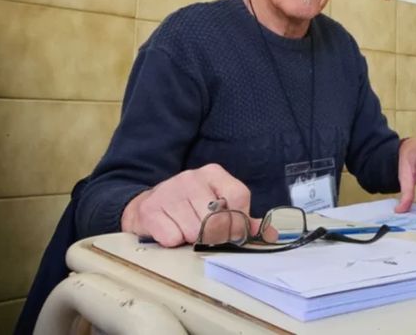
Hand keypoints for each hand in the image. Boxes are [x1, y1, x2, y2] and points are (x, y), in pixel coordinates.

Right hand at [121, 164, 271, 247]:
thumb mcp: (217, 204)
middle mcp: (191, 177)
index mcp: (213, 173)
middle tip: (206, 235)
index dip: (239, 223)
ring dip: (192, 240)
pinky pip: (173, 238)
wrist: (146, 207)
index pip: (239, 197)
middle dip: (215, 236)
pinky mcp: (150, 209)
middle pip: (217, 220)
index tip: (232, 233)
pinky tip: (170, 231)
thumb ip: (242, 218)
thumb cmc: (189, 208)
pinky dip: (173, 242)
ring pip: (195, 232)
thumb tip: (270, 234)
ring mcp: (169, 191)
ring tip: (185, 230)